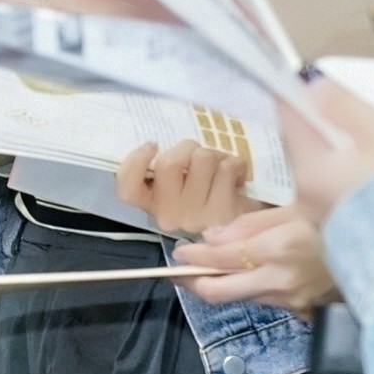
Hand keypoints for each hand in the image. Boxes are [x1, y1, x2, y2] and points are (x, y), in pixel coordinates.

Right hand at [116, 136, 251, 234]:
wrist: (246, 227)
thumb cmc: (207, 195)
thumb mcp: (180, 184)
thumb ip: (166, 170)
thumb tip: (162, 146)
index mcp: (152, 206)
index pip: (127, 189)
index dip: (135, 161)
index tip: (152, 145)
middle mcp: (169, 216)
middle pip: (169, 162)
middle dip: (188, 147)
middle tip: (198, 155)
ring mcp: (196, 217)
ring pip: (202, 158)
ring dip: (215, 155)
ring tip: (219, 168)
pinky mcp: (224, 212)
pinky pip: (227, 166)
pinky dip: (235, 163)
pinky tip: (235, 177)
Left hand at [178, 201, 338, 308]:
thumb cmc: (342, 218)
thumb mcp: (297, 209)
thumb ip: (252, 224)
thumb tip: (213, 236)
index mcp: (280, 248)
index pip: (222, 257)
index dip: (195, 257)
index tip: (180, 252)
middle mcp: (282, 280)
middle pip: (220, 292)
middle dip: (192, 283)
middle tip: (176, 273)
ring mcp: (293, 300)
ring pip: (241, 299)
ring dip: (219, 287)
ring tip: (204, 272)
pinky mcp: (303, 312)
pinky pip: (266, 302)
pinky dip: (249, 291)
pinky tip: (244, 278)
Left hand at [270, 77, 373, 232]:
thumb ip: (345, 106)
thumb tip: (313, 86)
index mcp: (310, 169)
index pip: (289, 118)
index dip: (297, 94)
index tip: (307, 79)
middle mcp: (307, 200)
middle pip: (305, 148)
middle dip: (323, 128)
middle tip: (351, 114)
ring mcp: (326, 222)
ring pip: (324, 172)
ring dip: (341, 154)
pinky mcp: (348, 235)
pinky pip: (340, 194)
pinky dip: (353, 178)